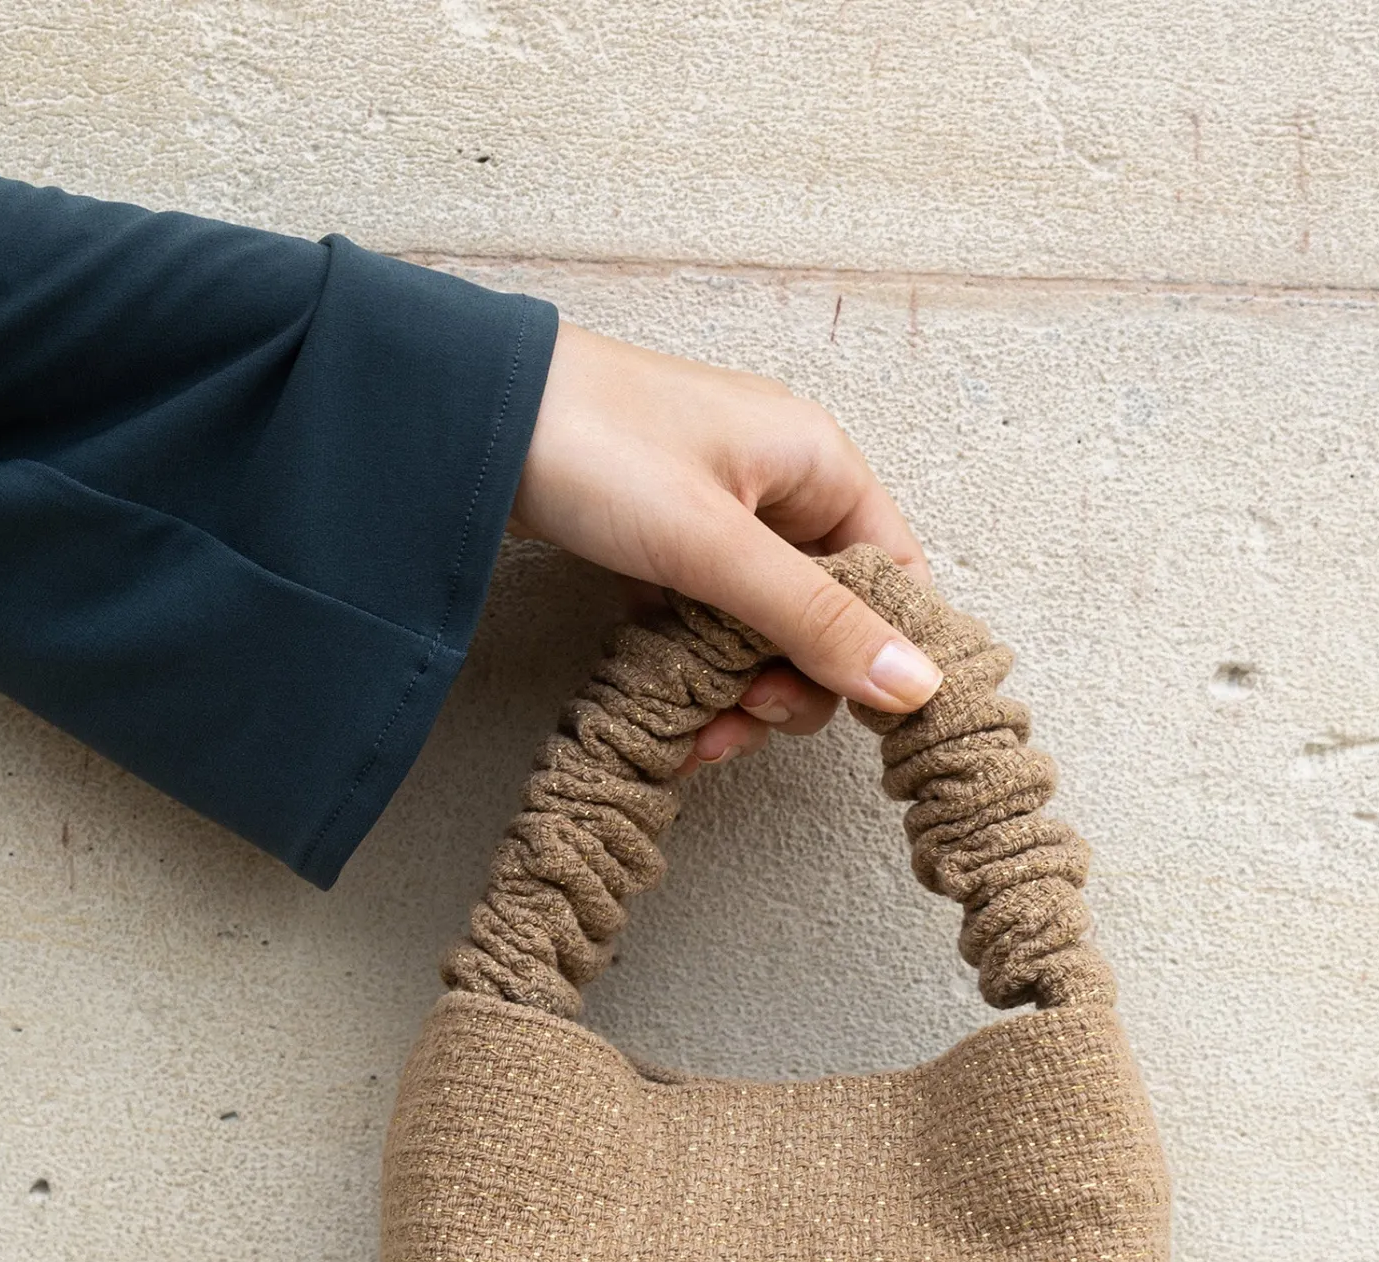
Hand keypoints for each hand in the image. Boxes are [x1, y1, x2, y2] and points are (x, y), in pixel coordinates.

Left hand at [509, 321, 939, 772]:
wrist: (462, 415)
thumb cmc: (596, 448)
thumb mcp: (715, 546)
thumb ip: (815, 620)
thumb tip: (916, 685)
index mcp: (818, 463)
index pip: (895, 575)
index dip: (881, 651)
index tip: (842, 709)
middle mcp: (780, 487)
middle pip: (827, 617)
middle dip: (791, 685)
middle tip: (740, 715)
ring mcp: (719, 517)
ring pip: (762, 633)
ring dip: (736, 694)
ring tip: (691, 730)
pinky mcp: (663, 544)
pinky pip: (705, 625)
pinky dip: (691, 672)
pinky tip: (659, 708)